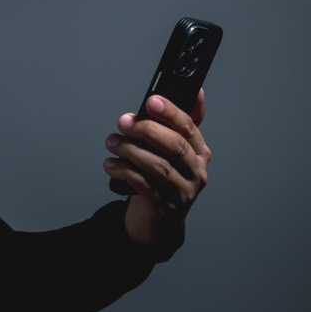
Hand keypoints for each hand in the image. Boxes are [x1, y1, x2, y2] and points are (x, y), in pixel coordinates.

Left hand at [102, 88, 209, 255]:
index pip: (189, 127)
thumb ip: (177, 122)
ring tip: (112, 142)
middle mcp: (196, 172)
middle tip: (123, 121)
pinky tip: (111, 164)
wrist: (157, 220)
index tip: (151, 100)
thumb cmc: (161, 177)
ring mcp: (182, 191)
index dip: (171, 112)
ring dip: (130, 150)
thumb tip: (196, 91)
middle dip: (147, 130)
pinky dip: (124, 171)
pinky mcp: (164, 207)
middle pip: (175, 146)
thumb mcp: (171, 149)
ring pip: (158, 166)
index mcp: (199, 152)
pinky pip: (144, 185)